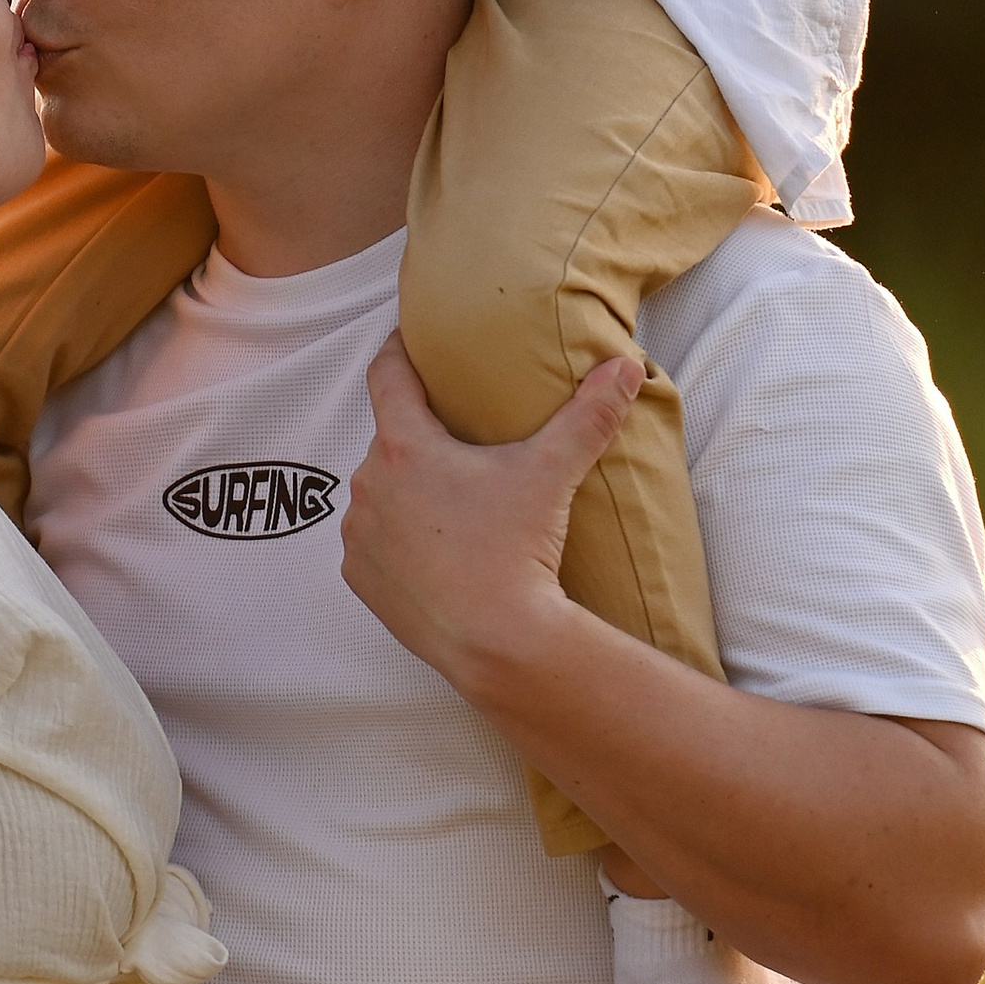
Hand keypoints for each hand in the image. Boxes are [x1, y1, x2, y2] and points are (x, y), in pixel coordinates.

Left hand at [340, 335, 641, 698]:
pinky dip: (394, 541)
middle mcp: (369, 484)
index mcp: (405, 446)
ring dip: (405, 493)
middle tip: (459, 446)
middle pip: (390, 441)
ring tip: (450, 506)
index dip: (399, 352)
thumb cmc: (517, 550)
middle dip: (420, 439)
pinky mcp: (359, 578)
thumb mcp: (552, 474)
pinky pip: (371, 544)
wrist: (497, 642)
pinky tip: (431, 550)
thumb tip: (625, 365)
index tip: (410, 342)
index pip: (387, 376)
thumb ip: (587, 415)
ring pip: (379, 494)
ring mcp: (359, 534)